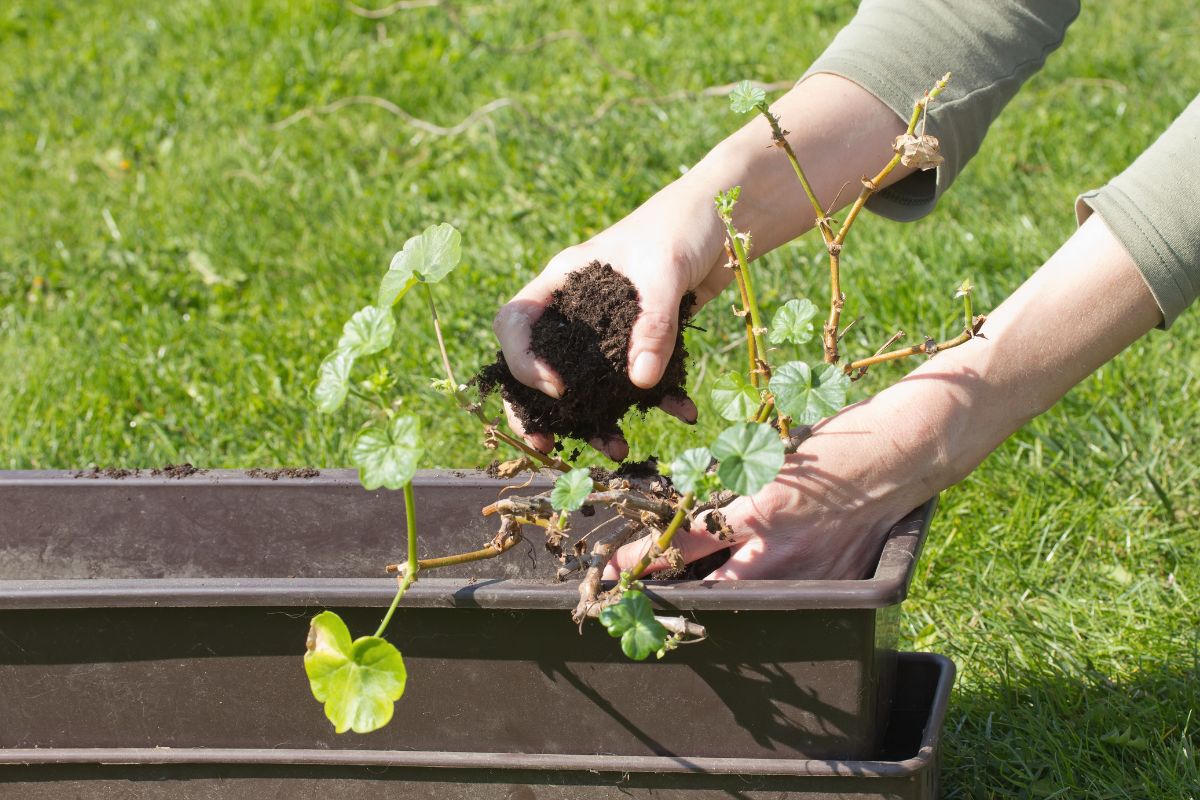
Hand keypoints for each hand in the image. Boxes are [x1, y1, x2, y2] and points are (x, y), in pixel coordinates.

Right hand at [492, 179, 731, 458]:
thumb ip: (653, 325)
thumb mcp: (664, 270)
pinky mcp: (640, 343)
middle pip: (538, 365)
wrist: (727, 221)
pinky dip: (657, 400)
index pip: (515, 323)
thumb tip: (641, 382)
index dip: (523, 360)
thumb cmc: (683, 226)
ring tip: (616, 450)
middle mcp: (576, 310)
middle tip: (545, 446)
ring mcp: (606, 330)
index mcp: (563, 281)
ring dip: (597, 420)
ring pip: (586, 384)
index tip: (557, 388)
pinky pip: (636, 380)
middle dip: (538, 410)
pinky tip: (682, 413)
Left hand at [603, 380, 953, 579]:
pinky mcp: (837, 584)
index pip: (684, 543)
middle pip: (711, 592)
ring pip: (749, 602)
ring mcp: (812, 574)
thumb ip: (734, 491)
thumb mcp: (769, 459)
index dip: (642, 559)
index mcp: (757, 508)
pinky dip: (769, 593)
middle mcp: (781, 550)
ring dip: (720, 597)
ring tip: (699, 589)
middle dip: (677, 595)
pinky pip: (791, 599)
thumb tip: (693, 513)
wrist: (900, 453)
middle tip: (648, 596)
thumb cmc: (832, 445)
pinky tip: (761, 582)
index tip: (612, 569)